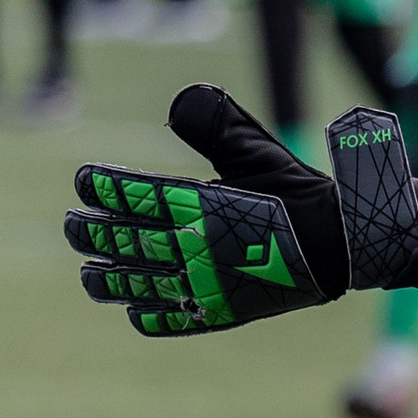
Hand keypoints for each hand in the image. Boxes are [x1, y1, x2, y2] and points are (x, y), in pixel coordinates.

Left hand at [65, 83, 348, 336]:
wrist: (344, 248)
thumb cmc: (299, 194)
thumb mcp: (259, 149)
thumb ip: (215, 124)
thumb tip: (179, 100)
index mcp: (202, 206)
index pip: (138, 195)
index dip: (105, 188)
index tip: (84, 181)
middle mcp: (196, 248)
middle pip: (127, 243)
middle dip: (92, 234)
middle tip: (73, 226)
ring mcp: (207, 286)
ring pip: (140, 286)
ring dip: (107, 281)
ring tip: (87, 274)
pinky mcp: (223, 312)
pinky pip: (174, 317)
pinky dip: (148, 314)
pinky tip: (132, 308)